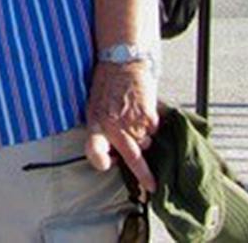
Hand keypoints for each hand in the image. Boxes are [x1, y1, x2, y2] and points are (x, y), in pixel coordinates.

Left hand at [84, 60, 158, 191]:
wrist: (121, 62)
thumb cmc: (106, 85)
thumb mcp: (94, 107)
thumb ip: (101, 130)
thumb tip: (113, 156)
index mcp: (96, 122)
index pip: (95, 148)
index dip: (100, 159)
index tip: (108, 165)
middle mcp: (114, 124)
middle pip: (132, 156)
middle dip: (144, 174)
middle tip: (152, 185)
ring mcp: (132, 120)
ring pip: (146, 143)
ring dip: (144, 140)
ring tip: (135, 122)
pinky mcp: (148, 114)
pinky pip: (154, 130)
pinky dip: (151, 127)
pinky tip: (143, 113)